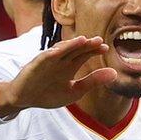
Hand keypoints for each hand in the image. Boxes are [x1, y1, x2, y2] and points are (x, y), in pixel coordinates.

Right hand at [0, 35, 117, 116]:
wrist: (25, 99)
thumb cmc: (49, 94)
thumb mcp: (75, 90)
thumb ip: (93, 81)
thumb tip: (115, 73)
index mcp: (70, 65)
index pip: (84, 54)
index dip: (94, 50)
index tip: (106, 48)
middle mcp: (60, 60)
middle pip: (75, 49)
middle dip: (86, 45)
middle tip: (99, 41)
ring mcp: (47, 61)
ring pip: (60, 50)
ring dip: (71, 45)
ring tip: (82, 40)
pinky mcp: (35, 65)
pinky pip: (43, 58)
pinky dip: (50, 54)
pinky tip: (59, 51)